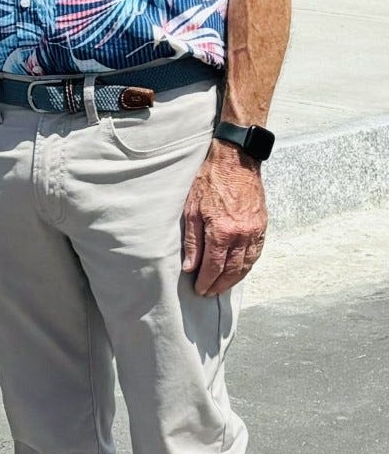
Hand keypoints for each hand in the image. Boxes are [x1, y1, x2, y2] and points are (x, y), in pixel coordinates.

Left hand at [183, 141, 266, 295]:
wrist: (235, 161)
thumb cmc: (209, 182)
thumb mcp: (191, 210)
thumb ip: (192, 241)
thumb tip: (190, 266)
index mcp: (223, 231)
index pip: (214, 266)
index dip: (206, 281)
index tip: (199, 290)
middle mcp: (242, 234)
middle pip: (232, 269)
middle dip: (220, 284)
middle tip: (209, 293)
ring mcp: (255, 230)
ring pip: (247, 264)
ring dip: (235, 279)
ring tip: (222, 287)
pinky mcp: (262, 224)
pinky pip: (256, 252)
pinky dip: (248, 265)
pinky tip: (240, 271)